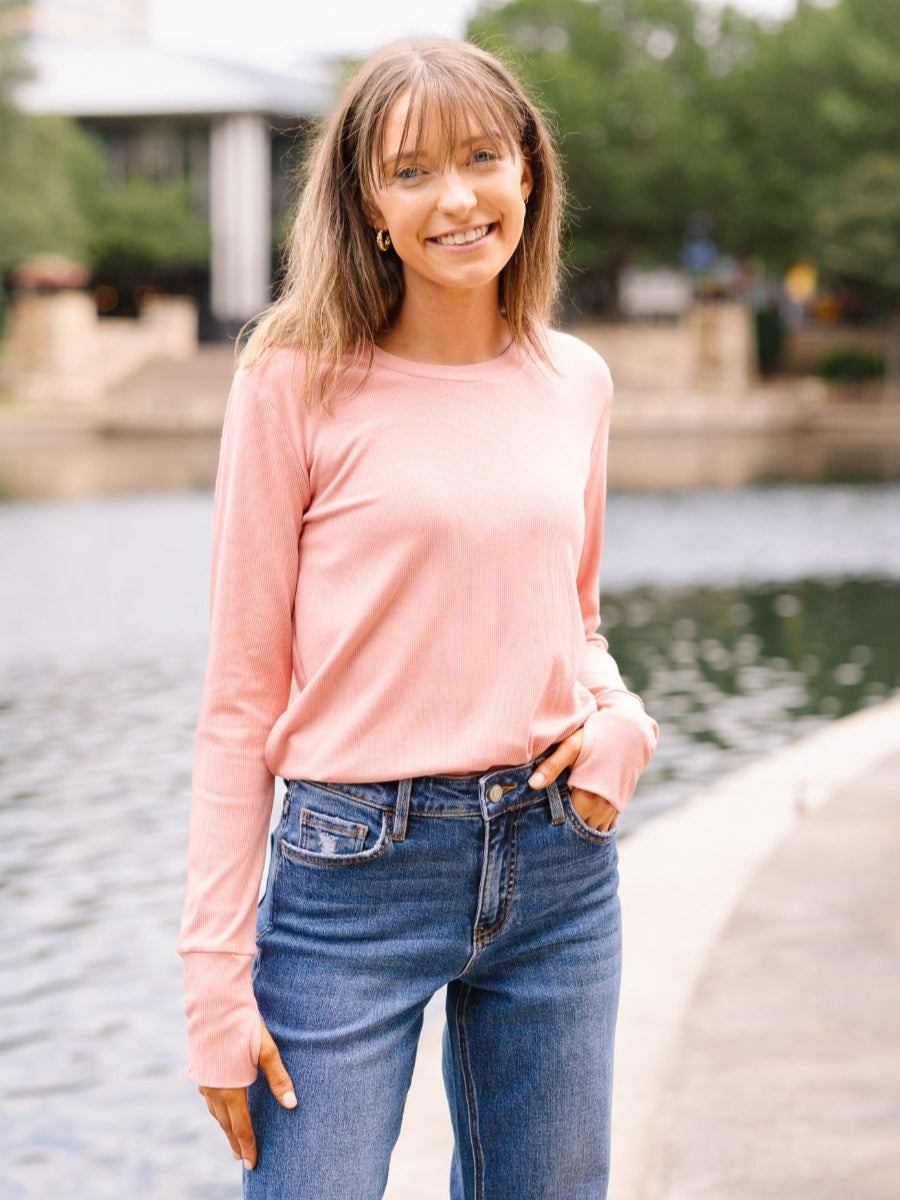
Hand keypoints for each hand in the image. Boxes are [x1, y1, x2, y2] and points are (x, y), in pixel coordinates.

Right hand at [199, 1019, 296, 1169]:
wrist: (213, 1003)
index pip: (241, 1127)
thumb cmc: (242, 1025)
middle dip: (235, 1142)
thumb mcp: (266, 1050)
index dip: (248, 1146)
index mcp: (230, 1089)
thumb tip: (292, 1104)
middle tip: (243, 1158)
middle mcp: (213, 1089)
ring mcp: (203, 1080)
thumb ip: (279, 1079)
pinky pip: (208, 1098)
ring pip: (215, 1111)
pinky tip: (220, 1107)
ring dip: (225, 1126)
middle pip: (226, 1124)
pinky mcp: (199, 1069)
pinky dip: (217, 1109)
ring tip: (232, 1137)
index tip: (252, 1164)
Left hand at [528, 728, 618, 831]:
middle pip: (579, 829)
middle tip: (550, 822)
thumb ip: (552, 766)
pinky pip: (605, 827)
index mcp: (587, 797)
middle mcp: (601, 808)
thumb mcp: (572, 747)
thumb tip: (532, 784)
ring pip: (593, 831)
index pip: (566, 823)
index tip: (541, 821)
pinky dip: (593, 825)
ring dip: (580, 828)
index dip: (553, 823)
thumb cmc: (598, 737)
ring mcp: (612, 809)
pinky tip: (583, 818)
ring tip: (565, 822)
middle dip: (565, 828)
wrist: (631, 733)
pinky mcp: (618, 805)